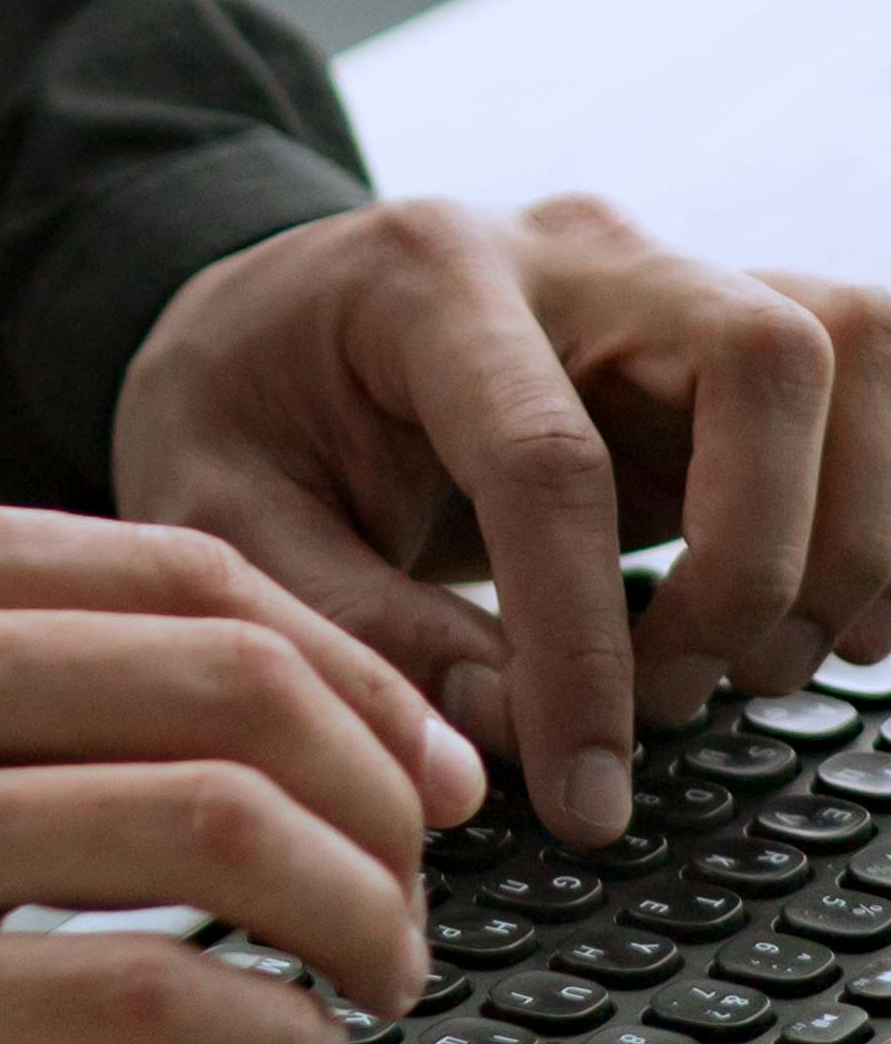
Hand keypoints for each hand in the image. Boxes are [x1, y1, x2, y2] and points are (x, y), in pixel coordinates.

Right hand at [0, 470, 476, 1043]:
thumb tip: (96, 651)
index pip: (186, 565)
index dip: (347, 662)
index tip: (411, 749)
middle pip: (240, 678)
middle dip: (390, 788)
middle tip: (430, 875)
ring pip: (221, 829)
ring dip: (360, 915)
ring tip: (379, 979)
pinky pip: (129, 999)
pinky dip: (259, 1034)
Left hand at [111, 192, 890, 851]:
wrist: (260, 324)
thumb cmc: (237, 416)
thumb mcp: (219, 520)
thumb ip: (353, 635)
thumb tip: (498, 758)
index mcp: (425, 277)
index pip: (551, 458)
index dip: (582, 645)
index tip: (585, 791)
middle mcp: (570, 253)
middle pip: (764, 352)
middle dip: (757, 558)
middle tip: (673, 695)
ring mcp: (661, 286)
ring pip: (845, 350)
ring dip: (840, 538)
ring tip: (743, 665)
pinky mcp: (716, 349)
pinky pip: (869, 387)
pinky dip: (879, 513)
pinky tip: (823, 625)